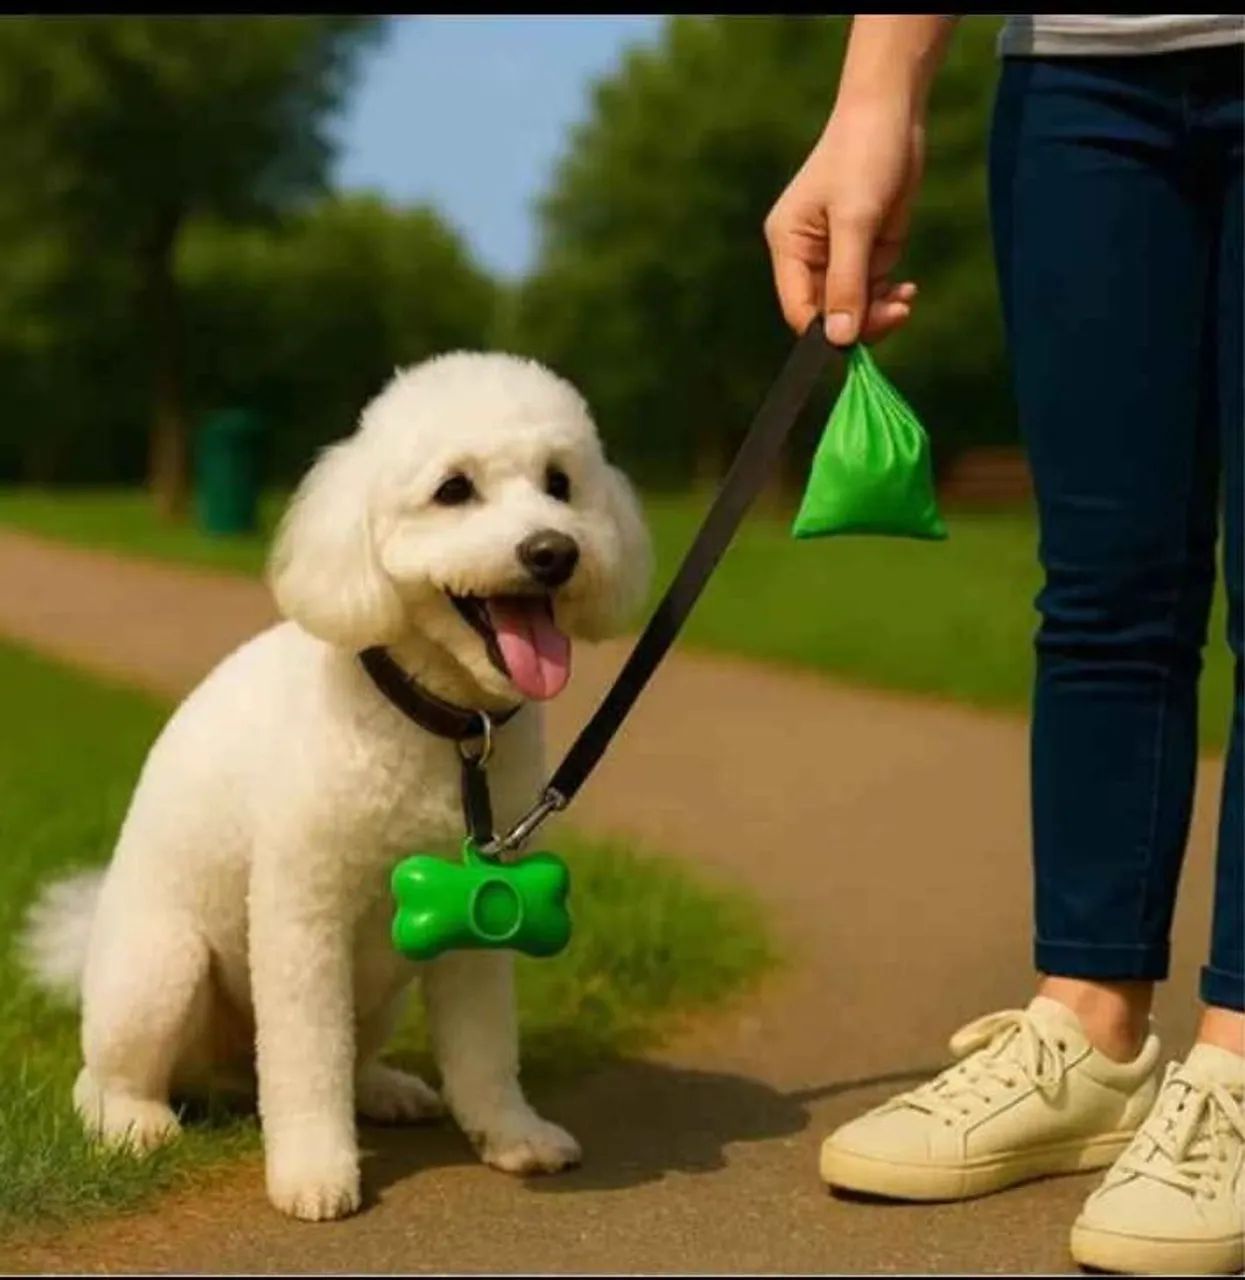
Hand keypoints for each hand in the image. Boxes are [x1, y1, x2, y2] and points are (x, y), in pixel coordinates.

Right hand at [765, 97, 925, 345]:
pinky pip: (873, 291)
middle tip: (897, 314)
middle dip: (860, 321)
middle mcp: (807, 257)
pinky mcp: (866, 251)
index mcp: (788, 247)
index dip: (824, 333)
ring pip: (853, 308)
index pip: (798, 309)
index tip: (857, 343)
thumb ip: (846, 282)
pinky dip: (890, 298)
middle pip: (827, 314)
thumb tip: (839, 339)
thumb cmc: (863, 156)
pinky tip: (907, 291)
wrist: (894, 113)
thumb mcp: (855, 220)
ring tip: (906, 299)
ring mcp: (838, 256)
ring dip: (880, 312)